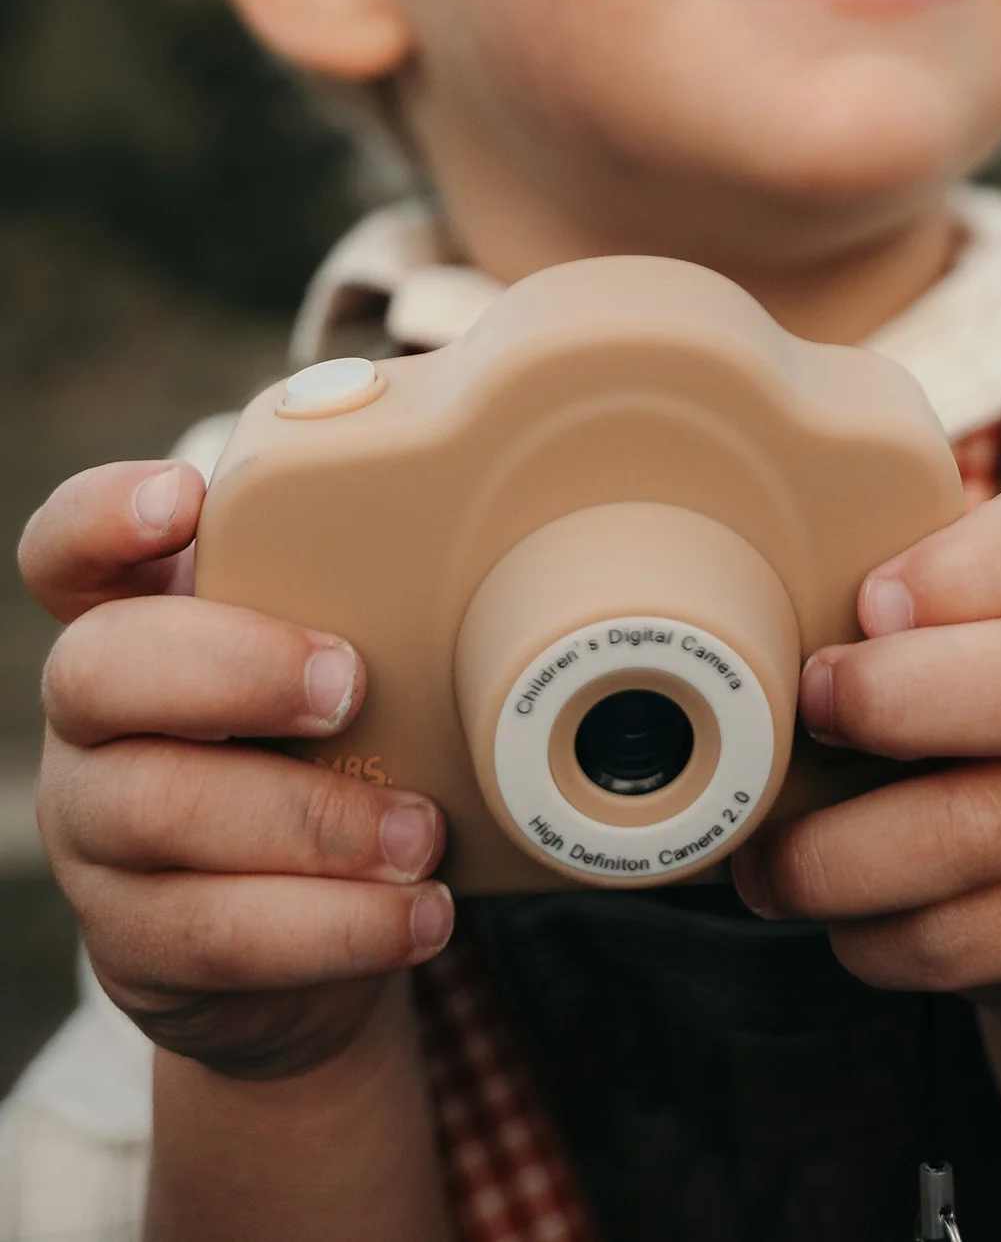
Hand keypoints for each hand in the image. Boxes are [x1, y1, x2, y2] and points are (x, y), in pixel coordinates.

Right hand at [20, 460, 454, 1078]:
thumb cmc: (329, 753)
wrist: (311, 934)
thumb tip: (491, 541)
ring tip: (422, 833)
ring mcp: (98, 834)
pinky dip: (334, 926)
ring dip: (311, 821)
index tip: (184, 498)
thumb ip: (361, 598)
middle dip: (233, 667)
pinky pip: (216, 934)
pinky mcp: (136, 943)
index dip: (104, 517)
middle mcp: (95, 721)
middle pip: (97, 669)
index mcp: (138, 622)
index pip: (68, 550)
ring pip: (160, 811)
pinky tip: (417, 914)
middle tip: (350, 685)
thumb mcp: (335, 661)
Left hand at [730, 489, 1000, 1003]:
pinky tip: (843, 913)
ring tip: (766, 858)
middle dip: (895, 701)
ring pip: (976, 834)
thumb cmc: (930, 714)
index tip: (866, 603)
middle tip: (808, 713)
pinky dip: (870, 935)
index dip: (957, 574)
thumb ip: (837, 591)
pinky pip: (962, 937)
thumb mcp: (905, 637)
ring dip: (836, 855)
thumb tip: (687, 576)